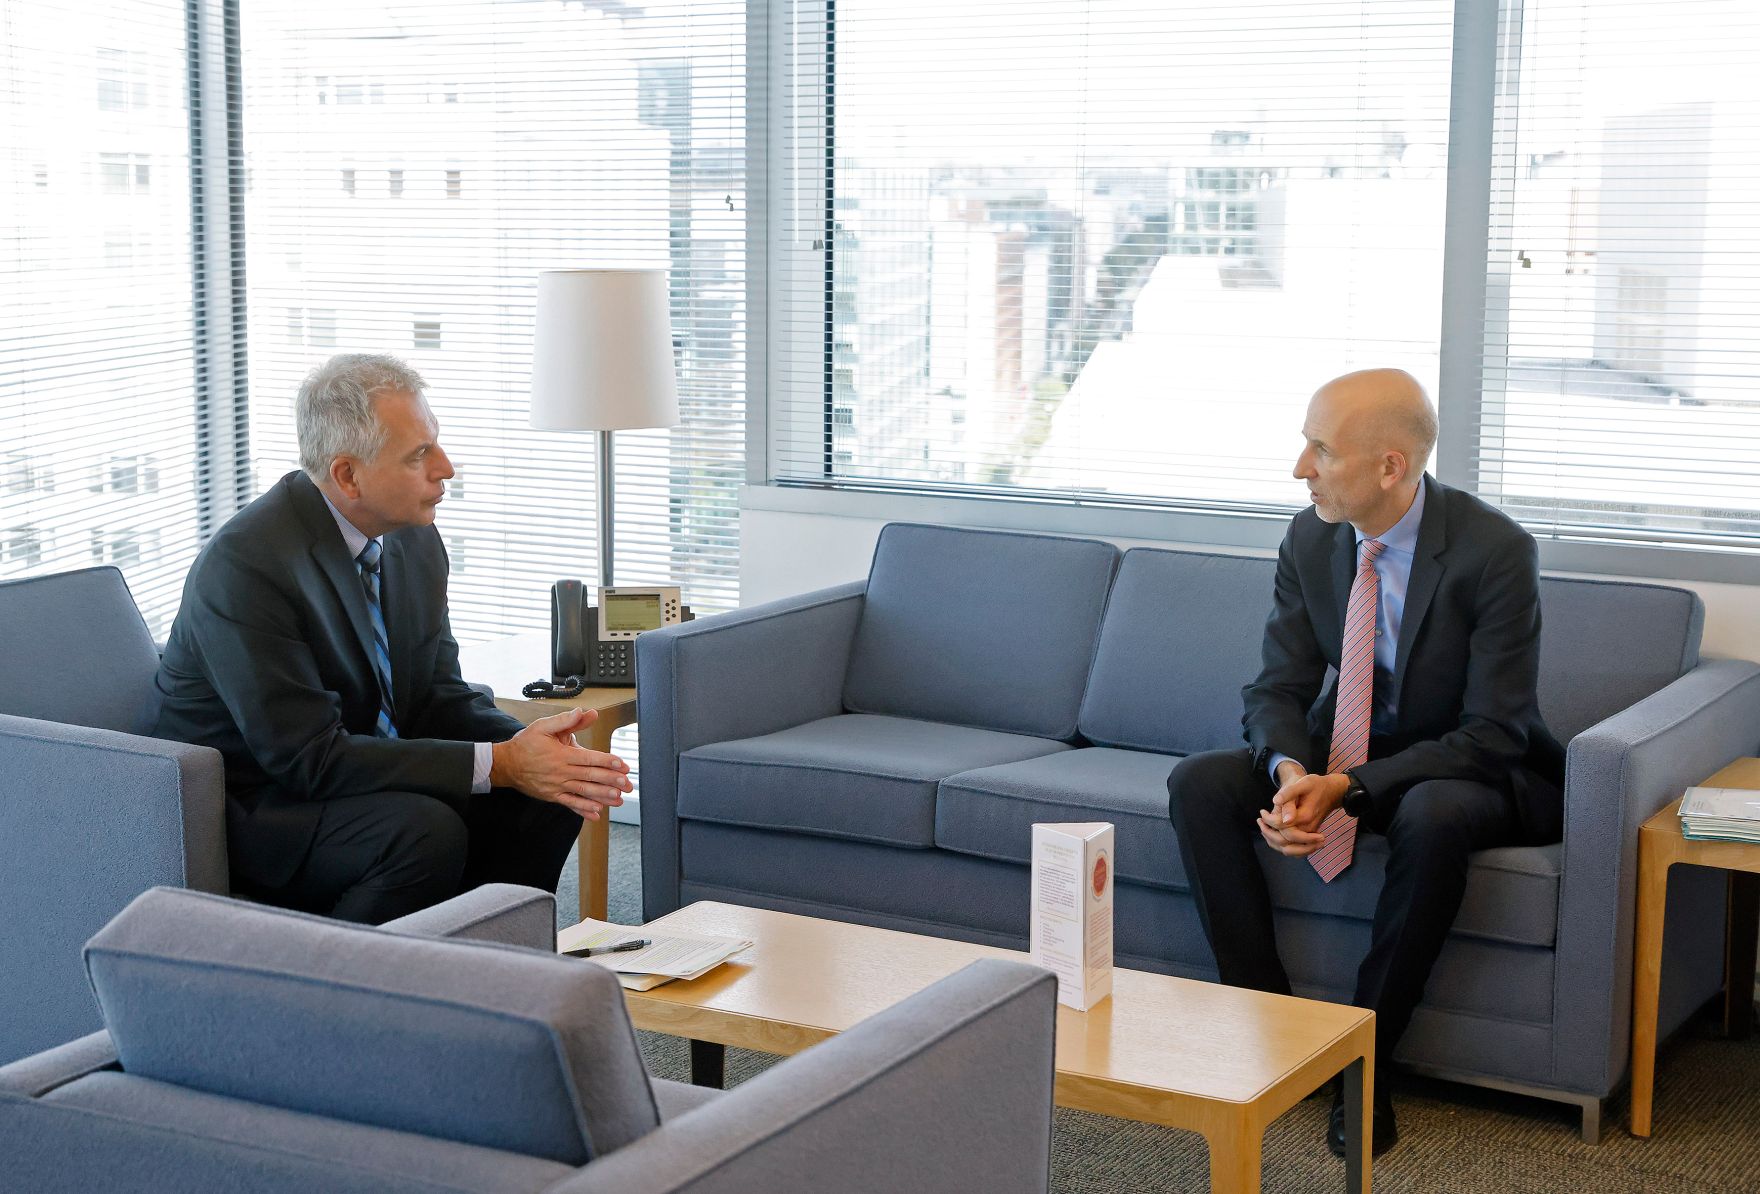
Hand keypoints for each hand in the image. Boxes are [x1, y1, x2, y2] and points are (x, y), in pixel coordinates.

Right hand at [490, 709, 630, 819]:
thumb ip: (566, 720)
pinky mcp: (552, 796)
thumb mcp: (543, 726)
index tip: (622, 765)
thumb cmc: (526, 744)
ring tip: (618, 799)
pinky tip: (596, 814)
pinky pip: (570, 804)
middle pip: (590, 777)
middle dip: (611, 781)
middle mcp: (561, 772)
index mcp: (562, 755)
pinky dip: (584, 809)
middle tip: (627, 785)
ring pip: (583, 792)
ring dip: (602, 797)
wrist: (505, 764)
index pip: (589, 758)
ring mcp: (557, 786)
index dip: (607, 762)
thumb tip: (584, 712)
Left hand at [1257, 771, 1349, 857]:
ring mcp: (1309, 835)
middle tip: (1260, 820)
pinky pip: (1293, 849)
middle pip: (1284, 841)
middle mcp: (1308, 829)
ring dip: (1273, 841)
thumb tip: (1275, 802)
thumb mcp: (1303, 783)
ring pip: (1288, 849)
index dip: (1268, 820)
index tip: (1262, 812)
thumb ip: (1289, 794)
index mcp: (1305, 816)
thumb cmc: (1316, 786)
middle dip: (1268, 833)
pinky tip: (1272, 834)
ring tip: (1263, 827)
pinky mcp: (1309, 837)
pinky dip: (1280, 845)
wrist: (1331, 793)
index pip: (1282, 825)